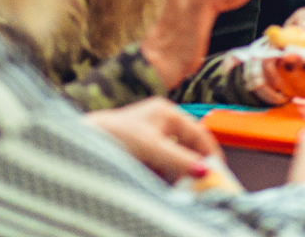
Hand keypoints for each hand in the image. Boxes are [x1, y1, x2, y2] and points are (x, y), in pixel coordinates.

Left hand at [85, 97, 220, 183]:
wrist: (84, 143)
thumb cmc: (114, 135)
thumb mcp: (151, 147)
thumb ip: (178, 159)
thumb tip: (205, 171)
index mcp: (167, 113)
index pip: (199, 132)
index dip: (211, 152)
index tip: (220, 172)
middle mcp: (161, 124)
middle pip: (189, 147)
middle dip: (196, 166)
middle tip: (205, 186)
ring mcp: (151, 139)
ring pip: (176, 160)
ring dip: (181, 175)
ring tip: (187, 191)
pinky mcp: (142, 154)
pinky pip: (163, 168)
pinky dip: (167, 179)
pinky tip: (169, 190)